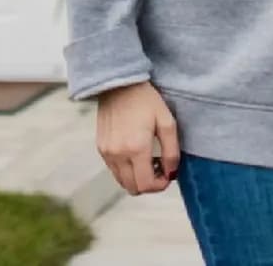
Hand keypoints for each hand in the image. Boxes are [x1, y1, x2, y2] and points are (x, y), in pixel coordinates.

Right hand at [95, 81, 180, 195]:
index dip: (160, 186)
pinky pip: (114, 170)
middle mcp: (118, 154)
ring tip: (147, 161)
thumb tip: (171, 173)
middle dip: (149, 184)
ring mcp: (107, 152)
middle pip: (134, 188)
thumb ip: (172, 152)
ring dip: (136, 178)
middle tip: (158, 168)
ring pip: (122, 181)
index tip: (167, 175)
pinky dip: (126, 170)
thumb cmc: (146, 100)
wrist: (119, 83)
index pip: (146, 185)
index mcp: (136, 148)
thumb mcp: (167, 123)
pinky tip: (134, 154)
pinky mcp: (101, 147)